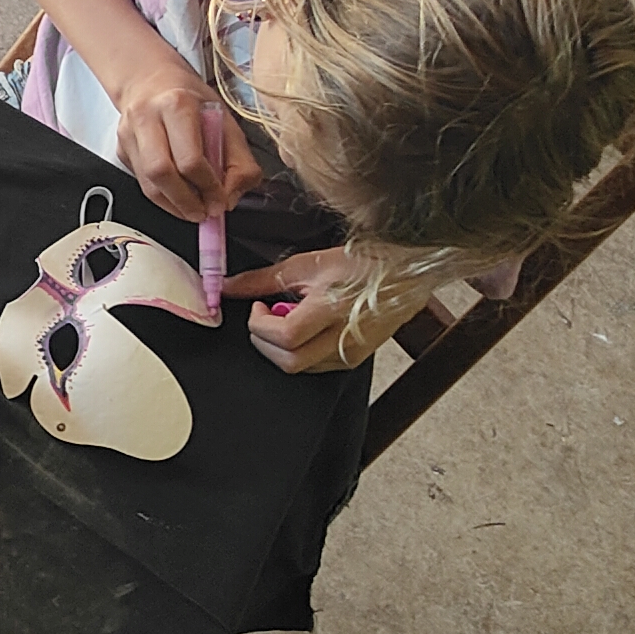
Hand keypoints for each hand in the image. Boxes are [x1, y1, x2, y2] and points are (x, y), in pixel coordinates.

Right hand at [113, 69, 261, 222]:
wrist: (151, 80)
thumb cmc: (191, 100)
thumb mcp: (226, 121)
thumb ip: (239, 161)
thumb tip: (230, 197)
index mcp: (177, 105)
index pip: (190, 159)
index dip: (208, 188)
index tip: (220, 202)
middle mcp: (147, 118)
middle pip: (161, 173)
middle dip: (186, 202)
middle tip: (204, 213)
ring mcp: (128, 134)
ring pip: (147, 184)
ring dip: (173, 205)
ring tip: (193, 210)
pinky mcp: (121, 149)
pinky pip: (141, 182)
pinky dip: (162, 197)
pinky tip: (178, 197)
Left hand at [232, 247, 421, 373]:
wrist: (406, 274)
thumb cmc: (362, 264)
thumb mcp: (307, 264)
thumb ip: (263, 279)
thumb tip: (228, 286)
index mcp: (333, 308)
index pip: (285, 335)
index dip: (259, 324)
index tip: (257, 308)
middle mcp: (344, 337)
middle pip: (289, 362)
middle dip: (264, 342)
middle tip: (265, 318)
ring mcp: (351, 353)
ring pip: (300, 369)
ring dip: (280, 349)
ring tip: (287, 321)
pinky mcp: (355, 361)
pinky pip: (316, 368)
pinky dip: (299, 353)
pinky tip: (305, 331)